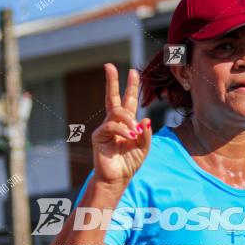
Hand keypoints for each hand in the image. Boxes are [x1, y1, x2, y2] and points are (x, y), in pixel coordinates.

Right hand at [91, 63, 151, 186]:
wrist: (118, 178)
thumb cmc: (130, 163)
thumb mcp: (144, 147)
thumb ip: (146, 133)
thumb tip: (145, 118)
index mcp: (126, 123)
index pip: (128, 101)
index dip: (131, 87)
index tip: (133, 72)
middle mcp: (114, 123)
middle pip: (112, 98)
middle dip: (112, 81)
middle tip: (109, 66)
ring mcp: (105, 128)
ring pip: (116, 113)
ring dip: (128, 120)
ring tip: (134, 133)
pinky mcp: (98, 136)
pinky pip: (111, 126)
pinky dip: (122, 130)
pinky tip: (129, 137)